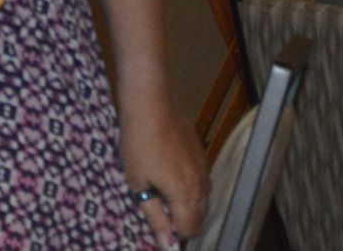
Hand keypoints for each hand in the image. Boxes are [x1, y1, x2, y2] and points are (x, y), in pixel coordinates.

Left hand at [120, 99, 207, 245]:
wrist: (151, 105)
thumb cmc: (138, 144)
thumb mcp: (138, 183)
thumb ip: (154, 215)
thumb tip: (165, 243)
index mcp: (185, 196)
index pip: (189, 229)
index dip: (174, 233)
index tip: (158, 225)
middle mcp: (201, 185)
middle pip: (199, 217)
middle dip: (181, 220)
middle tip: (157, 208)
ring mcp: (204, 168)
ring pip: (203, 199)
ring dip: (187, 204)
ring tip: (162, 191)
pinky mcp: (202, 154)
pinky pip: (202, 182)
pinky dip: (191, 188)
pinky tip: (171, 175)